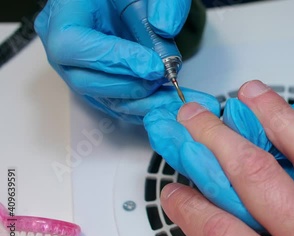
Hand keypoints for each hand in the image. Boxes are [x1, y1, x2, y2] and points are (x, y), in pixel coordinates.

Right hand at [35, 0, 214, 122]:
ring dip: (139, 99)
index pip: (73, 44)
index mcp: (64, 12)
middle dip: (128, 84)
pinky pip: (114, 103)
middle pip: (83, 79)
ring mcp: (75, 68)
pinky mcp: (95, 85)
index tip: (151, 65)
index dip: (113, 59)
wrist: (128, 4)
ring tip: (169, 92)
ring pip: (100, 97)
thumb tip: (165, 28)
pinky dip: (142, 105)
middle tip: (161, 77)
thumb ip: (163, 3)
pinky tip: (165, 101)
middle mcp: (62, 44)